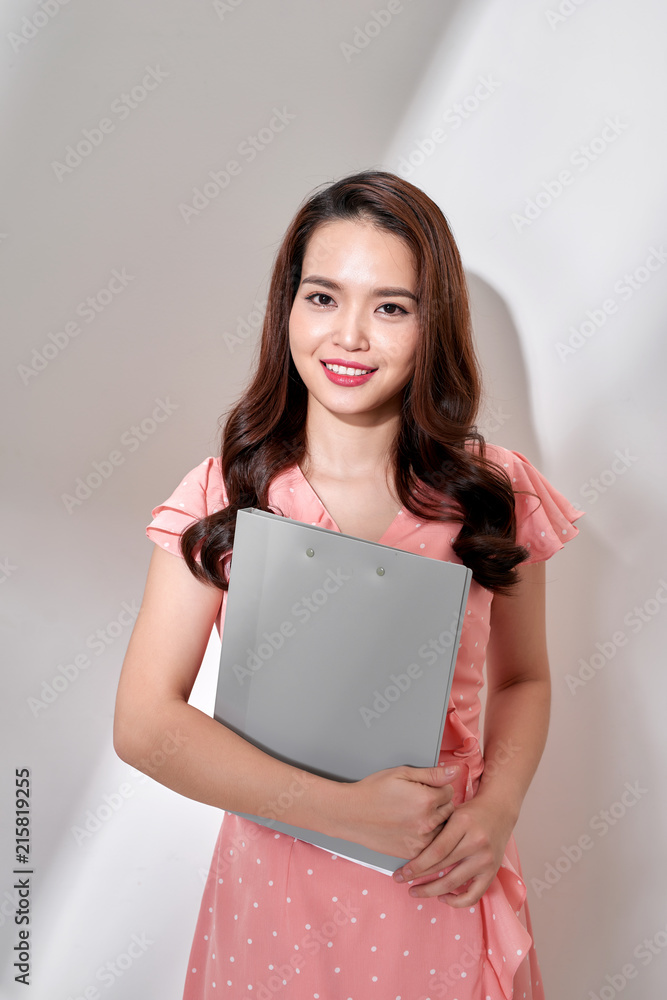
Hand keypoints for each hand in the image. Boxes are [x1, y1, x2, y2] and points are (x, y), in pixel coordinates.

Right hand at [336, 764, 459, 859]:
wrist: (351, 814)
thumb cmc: (374, 791)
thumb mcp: (402, 774)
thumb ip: (432, 774)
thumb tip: (456, 771)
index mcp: (426, 800)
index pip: (450, 792)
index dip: (438, 788)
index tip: (426, 789)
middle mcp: (426, 823)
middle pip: (449, 812)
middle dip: (439, 805)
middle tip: (419, 801)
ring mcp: (420, 841)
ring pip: (442, 829)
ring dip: (435, 822)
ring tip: (415, 815)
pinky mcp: (413, 853)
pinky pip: (431, 844)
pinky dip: (426, 837)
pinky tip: (411, 828)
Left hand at [392, 795, 515, 906]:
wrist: (499, 810)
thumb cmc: (469, 811)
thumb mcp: (451, 812)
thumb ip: (435, 830)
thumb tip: (408, 852)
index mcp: (463, 823)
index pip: (436, 851)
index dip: (417, 865)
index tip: (401, 872)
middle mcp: (477, 842)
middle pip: (443, 867)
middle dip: (418, 878)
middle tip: (400, 881)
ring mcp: (486, 859)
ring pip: (454, 883)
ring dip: (431, 891)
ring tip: (415, 891)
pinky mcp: (492, 872)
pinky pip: (473, 895)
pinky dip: (457, 901)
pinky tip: (442, 897)